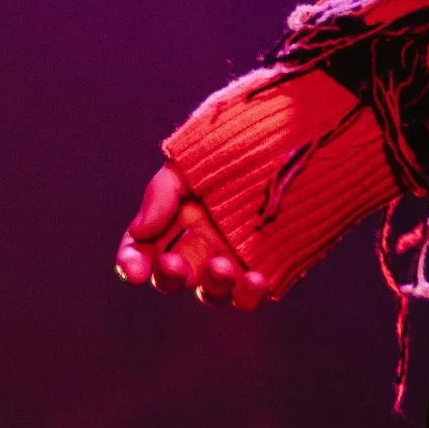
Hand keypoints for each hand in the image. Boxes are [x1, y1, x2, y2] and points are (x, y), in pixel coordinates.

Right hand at [115, 146, 271, 309]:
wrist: (296, 132)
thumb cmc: (238, 139)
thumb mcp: (192, 159)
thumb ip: (163, 193)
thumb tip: (140, 231)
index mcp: (179, 214)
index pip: (144, 246)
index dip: (132, 261)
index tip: (134, 271)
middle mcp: (203, 241)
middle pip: (173, 276)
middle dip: (168, 276)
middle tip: (173, 265)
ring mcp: (235, 256)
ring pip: (211, 290)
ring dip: (211, 285)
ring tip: (222, 266)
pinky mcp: (267, 265)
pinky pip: (252, 294)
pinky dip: (249, 295)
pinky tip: (255, 279)